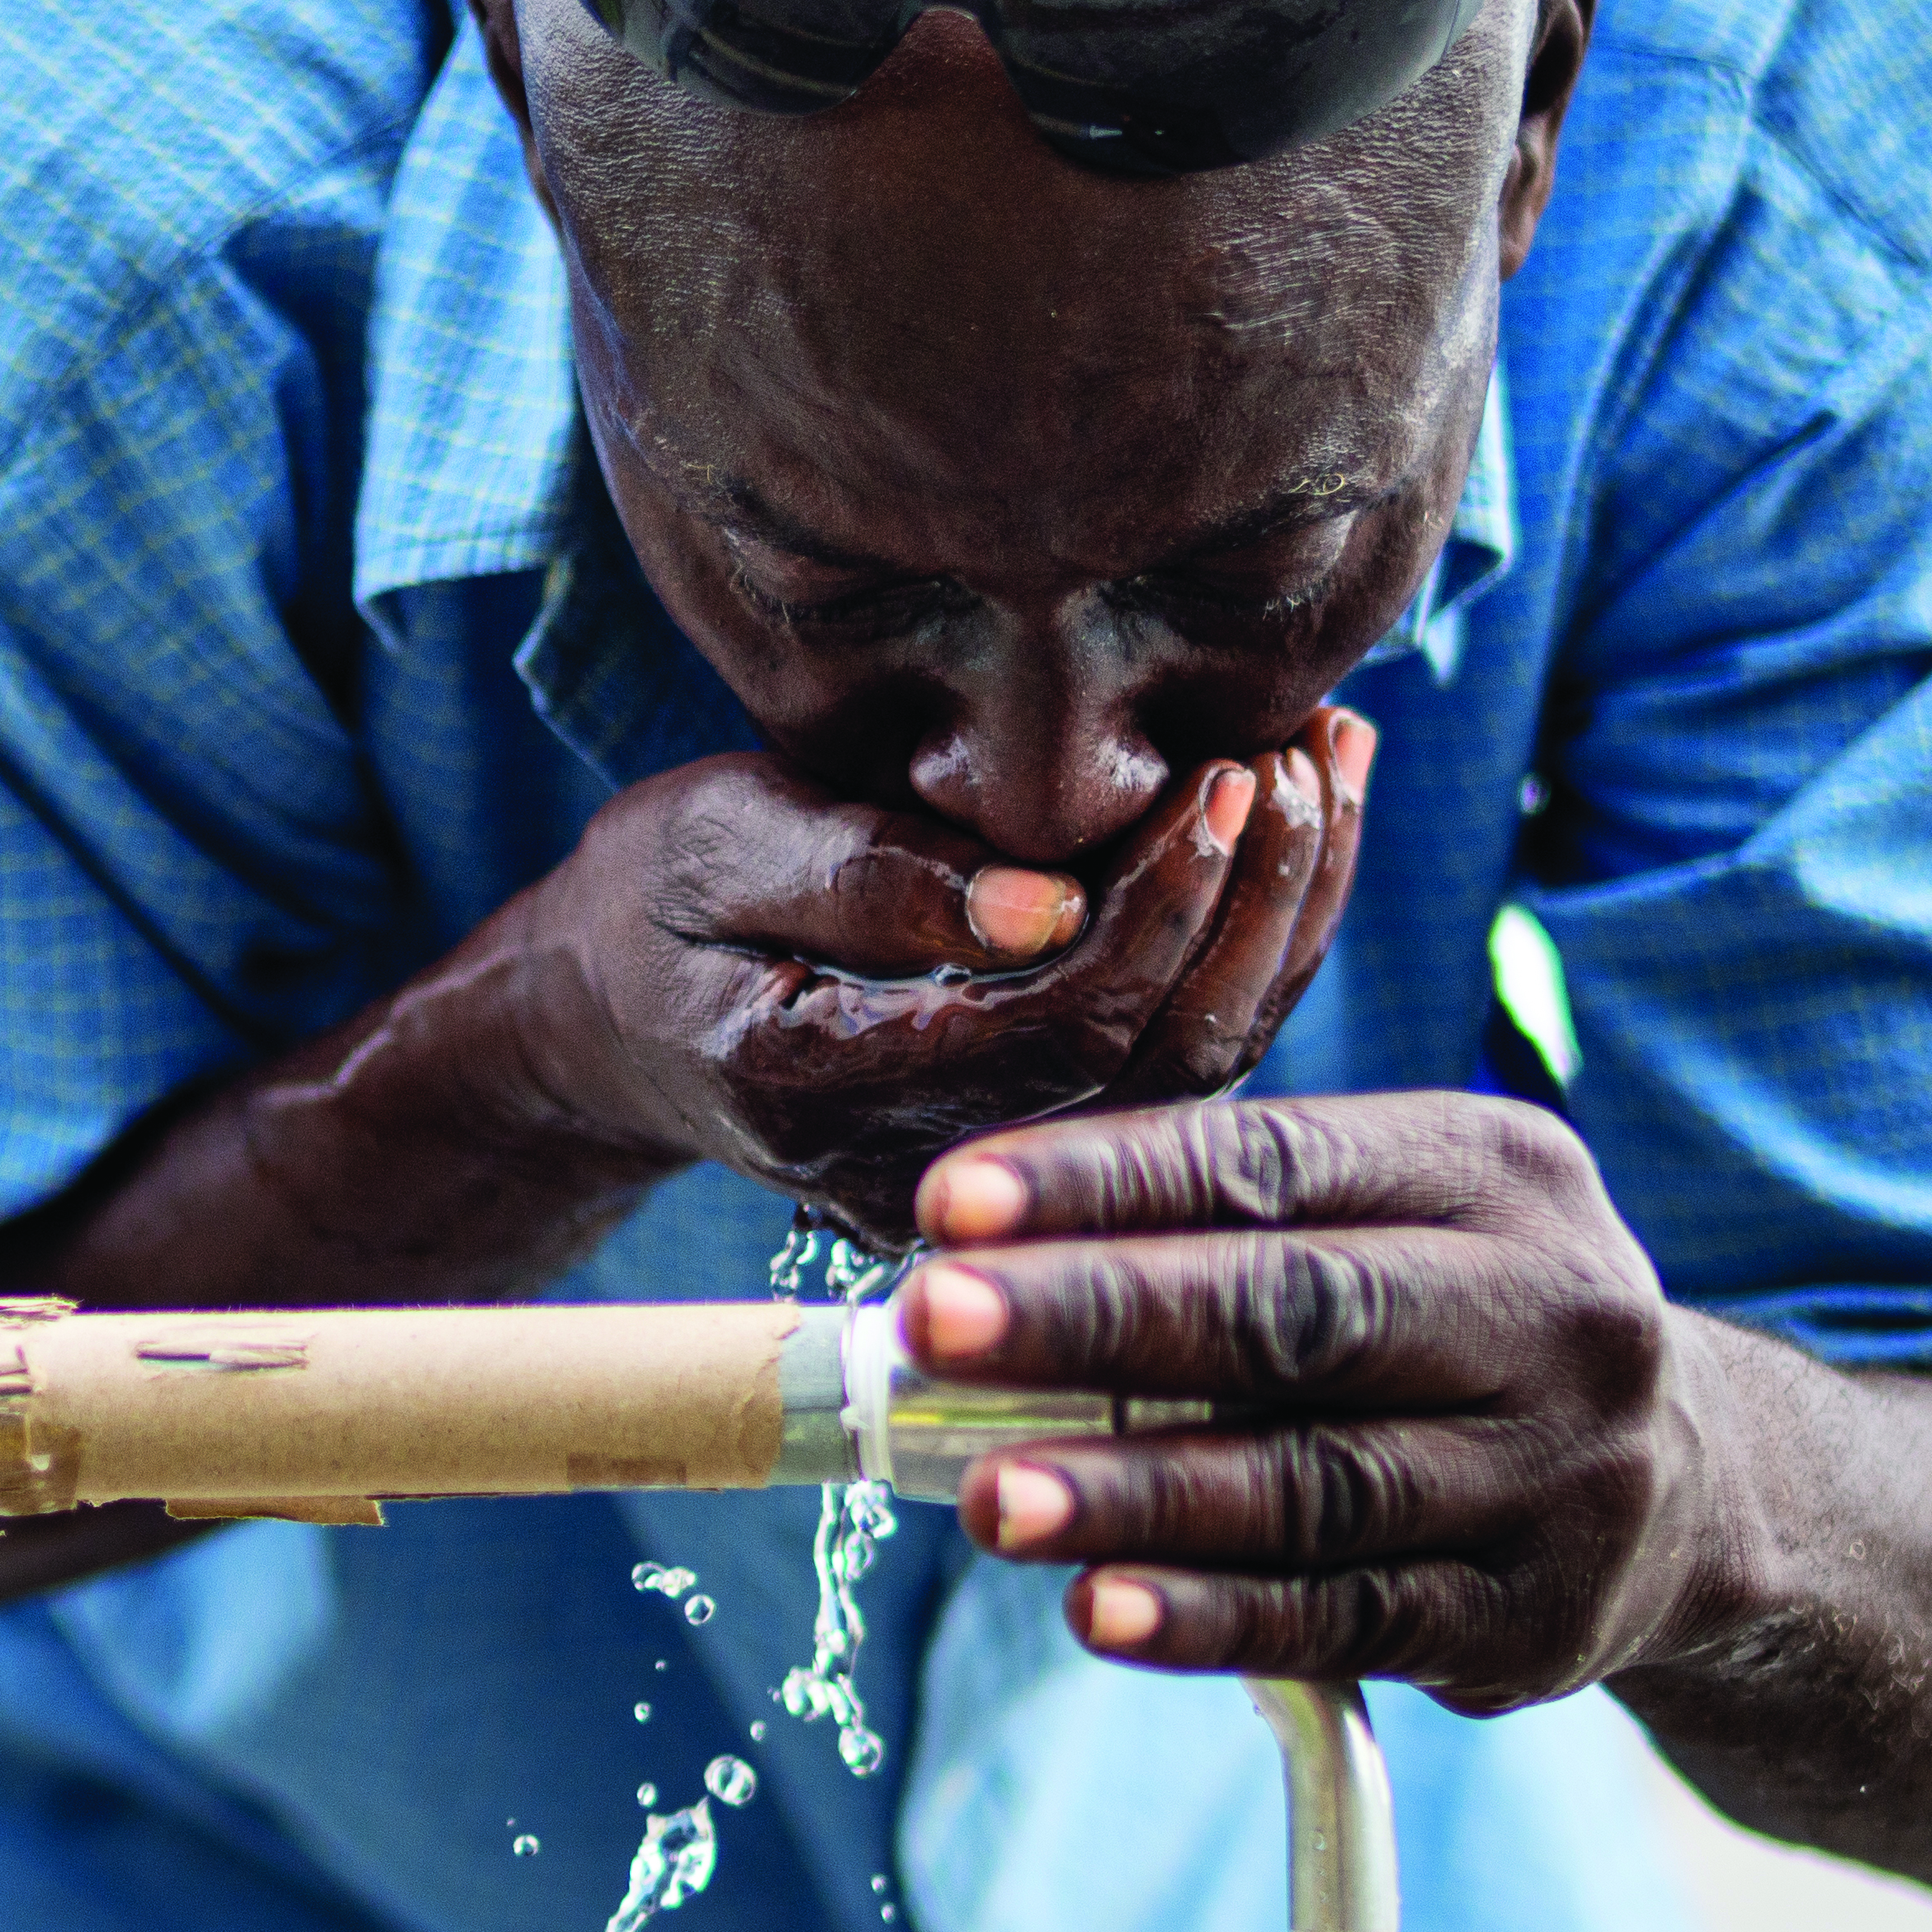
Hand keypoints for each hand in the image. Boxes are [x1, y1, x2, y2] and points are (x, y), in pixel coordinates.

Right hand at [500, 717, 1373, 1248]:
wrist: (603, 1023)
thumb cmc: (649, 903)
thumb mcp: (714, 844)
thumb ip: (872, 879)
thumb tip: (1046, 902)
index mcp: (829, 1087)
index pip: (1063, 1026)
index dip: (1167, 908)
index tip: (1227, 774)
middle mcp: (925, 1164)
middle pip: (1161, 1068)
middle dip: (1259, 907)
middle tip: (1312, 752)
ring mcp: (987, 1178)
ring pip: (1193, 1080)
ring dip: (1281, 926)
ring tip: (1328, 767)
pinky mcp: (1033, 1151)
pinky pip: (1174, 1069)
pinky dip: (1248, 951)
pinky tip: (1289, 833)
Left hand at [895, 1089, 1723, 1710]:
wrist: (1695, 1486)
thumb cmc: (1462, 1322)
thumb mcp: (1402, 1218)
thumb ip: (1228, 1223)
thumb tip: (972, 1254)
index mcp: (1495, 1171)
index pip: (1274, 1165)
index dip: (1107, 1184)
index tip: (950, 1204)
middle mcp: (1550, 1309)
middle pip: (1299, 1312)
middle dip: (1101, 1317)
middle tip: (935, 1326)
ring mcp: (1553, 1473)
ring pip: (1317, 1483)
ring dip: (1136, 1494)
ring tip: (988, 1496)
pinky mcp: (1534, 1618)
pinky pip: (1346, 1618)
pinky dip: (1212, 1619)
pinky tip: (1097, 1610)